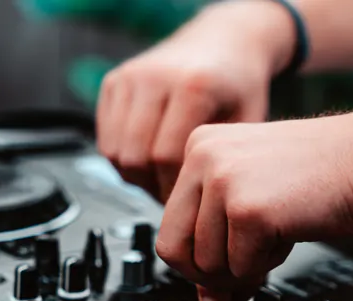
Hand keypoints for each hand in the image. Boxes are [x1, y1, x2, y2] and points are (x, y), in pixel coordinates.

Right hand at [96, 1, 295, 200]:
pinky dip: (122, 160)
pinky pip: (105, 140)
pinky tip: (148, 160)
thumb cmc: (238, 84)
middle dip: (152, 187)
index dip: (173, 191)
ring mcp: (129, 78)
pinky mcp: (114, 83)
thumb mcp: (247, 123)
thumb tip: (197, 207)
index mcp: (191, 86)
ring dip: (135, 176)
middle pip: (135, 158)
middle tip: (172, 197)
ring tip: (161, 179)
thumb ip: (222, 162)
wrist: (224, 42)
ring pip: (114, 152)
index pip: (166, 158)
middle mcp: (153, 77)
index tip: (185, 203)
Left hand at [156, 97, 352, 300]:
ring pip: (206, 265)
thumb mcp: (258, 208)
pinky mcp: (250, 210)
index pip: (168, 229)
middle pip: (174, 251)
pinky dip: (265, 267)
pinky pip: (240, 270)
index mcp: (199, 148)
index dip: (195, 262)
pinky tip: (288, 235)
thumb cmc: (323, 178)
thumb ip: (223, 250)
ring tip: (276, 237)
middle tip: (245, 268)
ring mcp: (224, 182)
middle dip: (209, 275)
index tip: (222, 269)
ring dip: (243, 268)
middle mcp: (202, 158)